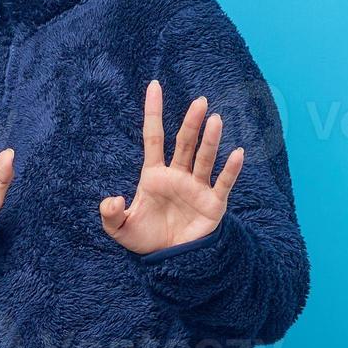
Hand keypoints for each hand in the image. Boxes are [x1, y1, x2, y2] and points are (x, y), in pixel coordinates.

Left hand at [100, 79, 244, 254]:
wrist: (170, 261)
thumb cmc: (145, 240)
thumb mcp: (120, 229)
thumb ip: (110, 215)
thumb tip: (112, 199)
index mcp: (154, 175)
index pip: (154, 137)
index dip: (153, 112)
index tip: (155, 86)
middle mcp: (177, 176)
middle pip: (184, 143)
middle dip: (191, 123)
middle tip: (199, 102)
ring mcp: (196, 188)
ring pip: (203, 158)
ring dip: (210, 141)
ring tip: (215, 120)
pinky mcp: (212, 203)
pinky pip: (223, 183)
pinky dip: (230, 169)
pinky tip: (237, 153)